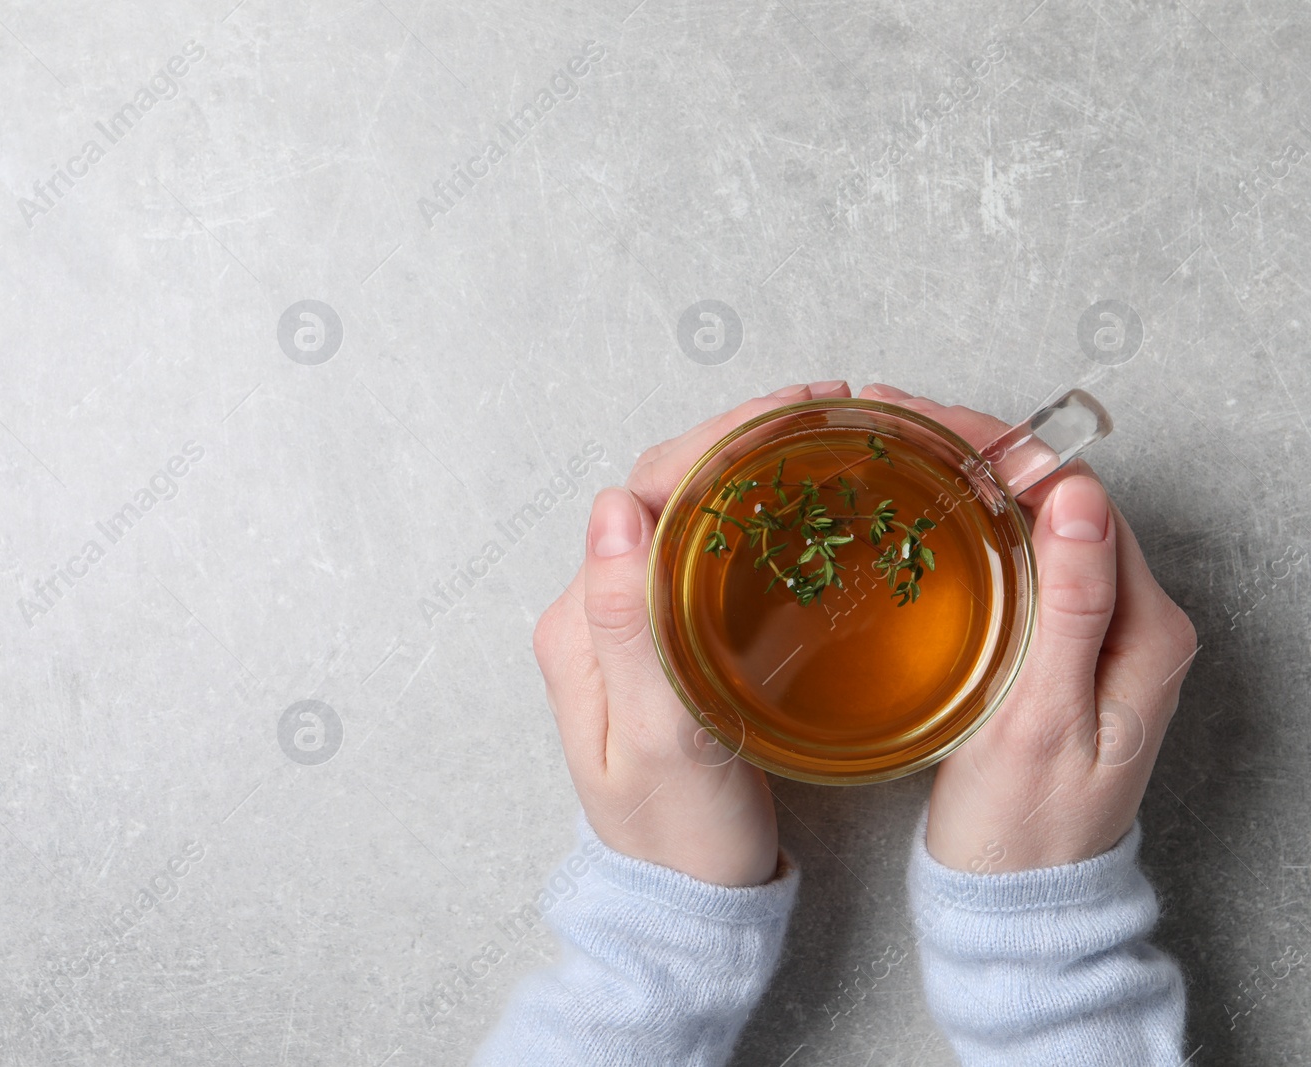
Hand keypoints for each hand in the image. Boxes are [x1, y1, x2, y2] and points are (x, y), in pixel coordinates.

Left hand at [532, 380, 851, 884]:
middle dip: (741, 436)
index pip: (644, 495)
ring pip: (690, 513)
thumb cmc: (678, 838)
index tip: (793, 413)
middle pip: (666, 490)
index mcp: (581, 623)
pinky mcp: (669, 640)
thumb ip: (629, 627)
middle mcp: (597, 610)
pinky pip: (708, 552)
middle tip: (827, 406)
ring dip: (750, 463)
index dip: (718, 441)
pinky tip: (803, 498)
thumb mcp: (658, 741)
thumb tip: (611, 508)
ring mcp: (633, 622)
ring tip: (824, 431)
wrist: (685, 903)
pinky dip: (757, 510)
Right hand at [856, 383, 1199, 871]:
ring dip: (970, 479)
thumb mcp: (1044, 718)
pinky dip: (972, 527)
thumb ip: (1073, 606)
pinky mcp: (1060, 649)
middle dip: (979, 448)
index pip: (1081, 498)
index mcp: (1147, 629)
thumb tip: (1078, 497)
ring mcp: (1097, 633)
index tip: (929, 422)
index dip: (1005, 447)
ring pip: (1037, 525)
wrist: (1018, 900)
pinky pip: (1023, 563)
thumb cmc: (1026, 826)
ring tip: (895, 449)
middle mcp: (1134, 620)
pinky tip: (922, 514)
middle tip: (891, 421)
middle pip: (1060, 500)